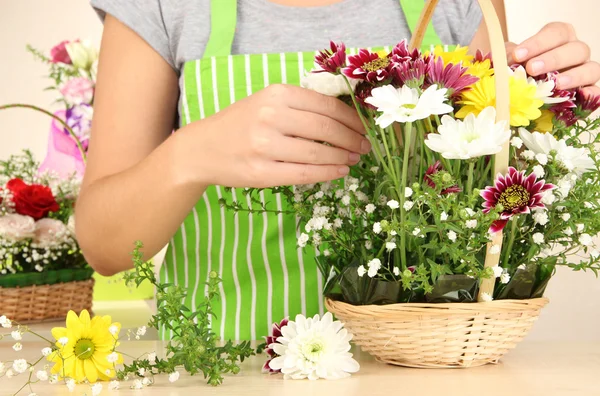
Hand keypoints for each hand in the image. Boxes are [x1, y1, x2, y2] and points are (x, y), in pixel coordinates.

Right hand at [185, 84, 369, 187]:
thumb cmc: (240, 124)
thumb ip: (300, 106)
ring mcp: (265, 146)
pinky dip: (328, 173)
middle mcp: (271, 116)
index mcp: (276, 94)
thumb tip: (346, 119)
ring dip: (343, 157)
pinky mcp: (261, 172)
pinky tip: (340, 171)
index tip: (365, 128)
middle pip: (326, 129)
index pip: (326, 106)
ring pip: (318, 153)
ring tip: (354, 159)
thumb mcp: (266, 103)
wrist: (202, 149)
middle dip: (352, 139)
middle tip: (365, 147)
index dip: (352, 119)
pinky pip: (304, 174)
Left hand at [506, 22, 599, 95]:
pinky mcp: (586, 95)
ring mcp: (583, 73)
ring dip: (574, 75)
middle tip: (532, 68)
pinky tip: (581, 95)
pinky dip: (592, 94)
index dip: (538, 42)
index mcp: (558, 40)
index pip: (556, 33)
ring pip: (591, 69)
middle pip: (576, 49)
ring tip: (556, 84)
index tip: (518, 55)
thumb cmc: (516, 72)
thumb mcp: (508, 61)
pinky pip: (596, 93)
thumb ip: (508, 57)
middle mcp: (574, 54)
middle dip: (553, 58)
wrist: (520, 97)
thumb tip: (507, 62)